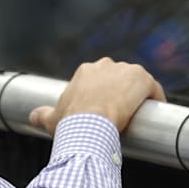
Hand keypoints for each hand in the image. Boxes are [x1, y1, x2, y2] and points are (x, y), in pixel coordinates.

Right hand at [29, 57, 165, 135]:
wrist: (90, 122)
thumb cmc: (71, 121)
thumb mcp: (53, 118)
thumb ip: (43, 115)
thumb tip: (32, 116)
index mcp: (86, 71)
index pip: (101, 79)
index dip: (105, 94)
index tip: (106, 109)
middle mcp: (106, 64)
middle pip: (120, 77)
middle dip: (122, 92)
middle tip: (122, 113)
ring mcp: (125, 70)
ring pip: (137, 81)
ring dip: (139, 94)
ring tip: (139, 113)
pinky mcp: (142, 78)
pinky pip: (153, 88)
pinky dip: (155, 98)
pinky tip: (155, 110)